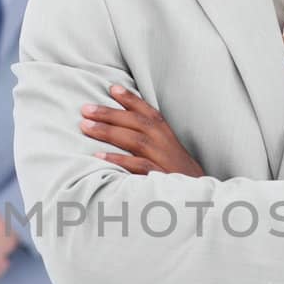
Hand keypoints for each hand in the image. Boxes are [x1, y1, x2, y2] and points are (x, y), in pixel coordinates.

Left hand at [79, 84, 205, 175]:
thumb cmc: (177, 173)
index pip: (148, 112)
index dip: (131, 99)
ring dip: (109, 132)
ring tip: (86, 126)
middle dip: (110, 114)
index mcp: (166, 134)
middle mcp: (165, 143)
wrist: (198, 195)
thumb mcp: (168, 151)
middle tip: (85, 109)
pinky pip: (138, 166)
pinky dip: (118, 160)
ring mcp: (163, 160)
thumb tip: (120, 126)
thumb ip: (150, 137)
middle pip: (136, 122)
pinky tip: (99, 157)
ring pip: (135, 140)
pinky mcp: (159, 178)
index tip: (112, 88)